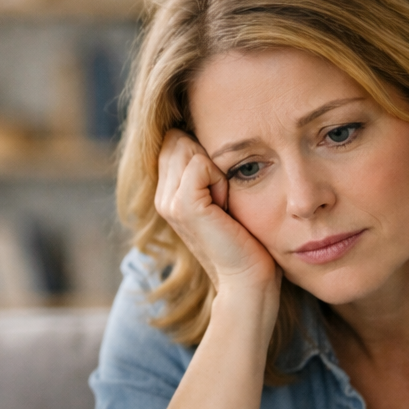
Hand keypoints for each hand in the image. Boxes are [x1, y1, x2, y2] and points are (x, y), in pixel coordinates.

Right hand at [155, 129, 279, 296]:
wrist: (247, 277)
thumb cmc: (244, 237)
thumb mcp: (220, 196)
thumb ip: (204, 168)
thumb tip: (205, 131)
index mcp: (167, 192)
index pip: (174, 139)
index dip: (201, 151)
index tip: (219, 187)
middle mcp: (161, 196)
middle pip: (179, 139)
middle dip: (208, 157)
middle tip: (223, 196)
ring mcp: (168, 202)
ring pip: (189, 148)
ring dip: (215, 169)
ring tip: (223, 202)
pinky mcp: (183, 206)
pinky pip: (201, 165)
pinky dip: (219, 179)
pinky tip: (224, 206)